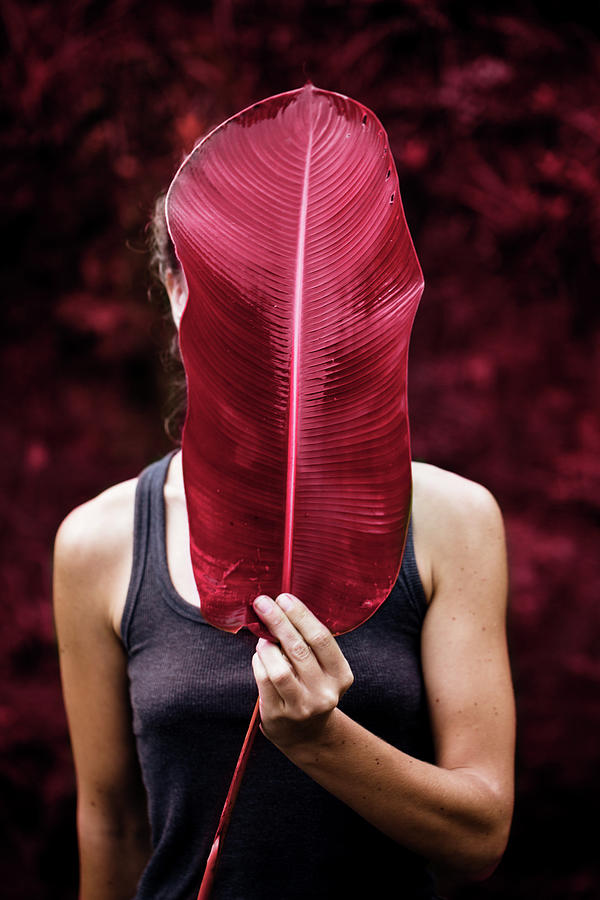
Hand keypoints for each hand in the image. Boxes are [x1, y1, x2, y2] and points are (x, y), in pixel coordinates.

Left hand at [251, 593, 353, 751]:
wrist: (306, 734)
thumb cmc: (310, 687)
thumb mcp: (321, 668)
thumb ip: (308, 643)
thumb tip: (281, 608)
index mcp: (341, 675)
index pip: (321, 638)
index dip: (301, 615)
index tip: (284, 598)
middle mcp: (325, 693)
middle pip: (299, 649)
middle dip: (278, 621)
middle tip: (263, 603)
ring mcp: (302, 707)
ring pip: (280, 668)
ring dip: (267, 646)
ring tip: (263, 636)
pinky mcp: (279, 715)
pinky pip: (264, 681)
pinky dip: (259, 662)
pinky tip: (260, 655)